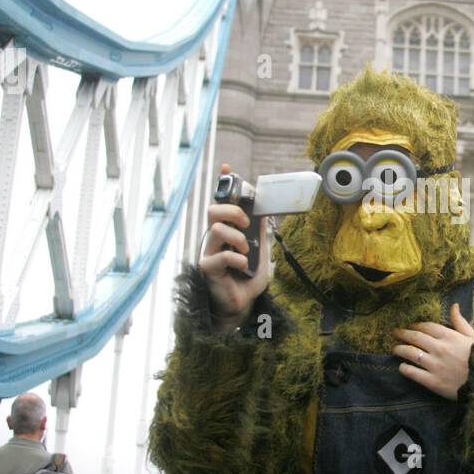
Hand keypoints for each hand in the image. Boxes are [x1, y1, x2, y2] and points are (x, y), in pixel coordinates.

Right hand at [200, 161, 270, 331]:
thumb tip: (266, 213)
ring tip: (245, 250)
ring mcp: (209, 252)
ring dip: (237, 237)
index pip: (221, 202)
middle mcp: (215, 239)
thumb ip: (261, 235)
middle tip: (246, 223)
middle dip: (232, 211)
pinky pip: (220, 256)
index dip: (222, 183)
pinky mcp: (208, 268)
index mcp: (227, 231)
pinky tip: (242, 266)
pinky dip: (236, 258)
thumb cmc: (248, 279)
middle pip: (213, 210)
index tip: (227, 168)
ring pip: (215, 230)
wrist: (243, 305)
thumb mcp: (261, 253)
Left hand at [391, 302, 473, 400]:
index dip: (416, 325)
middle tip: (395, 333)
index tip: (411, 326)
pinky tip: (402, 367)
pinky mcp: (433, 382)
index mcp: (450, 336)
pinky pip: (412, 373)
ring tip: (395, 349)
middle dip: (402, 334)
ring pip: (410, 353)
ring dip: (399, 349)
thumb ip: (461, 322)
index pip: (426, 326)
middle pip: (415, 337)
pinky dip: (404, 368)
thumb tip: (453, 306)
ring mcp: (435, 365)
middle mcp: (440, 348)